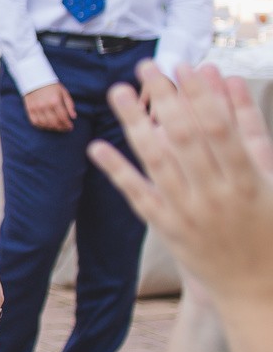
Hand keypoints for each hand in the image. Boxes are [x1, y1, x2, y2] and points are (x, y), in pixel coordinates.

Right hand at [23, 82, 76, 132]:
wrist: (34, 78)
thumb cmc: (52, 86)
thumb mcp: (64, 92)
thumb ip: (69, 105)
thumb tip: (73, 117)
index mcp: (55, 101)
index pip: (63, 118)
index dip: (67, 124)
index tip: (70, 127)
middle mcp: (45, 106)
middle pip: (54, 122)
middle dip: (61, 128)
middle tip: (64, 129)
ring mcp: (36, 108)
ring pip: (45, 124)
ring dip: (52, 128)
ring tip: (57, 127)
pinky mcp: (29, 109)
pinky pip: (35, 122)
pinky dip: (41, 126)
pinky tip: (46, 126)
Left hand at [91, 63, 272, 308]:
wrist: (256, 287)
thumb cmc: (269, 225)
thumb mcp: (270, 176)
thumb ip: (250, 127)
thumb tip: (229, 80)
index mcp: (247, 181)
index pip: (218, 129)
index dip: (199, 95)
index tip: (183, 65)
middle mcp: (215, 196)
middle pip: (184, 138)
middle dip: (164, 98)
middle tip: (145, 64)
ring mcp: (188, 213)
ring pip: (156, 162)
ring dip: (134, 124)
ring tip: (118, 90)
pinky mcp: (167, 228)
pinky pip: (137, 195)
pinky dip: (117, 170)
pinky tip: (97, 147)